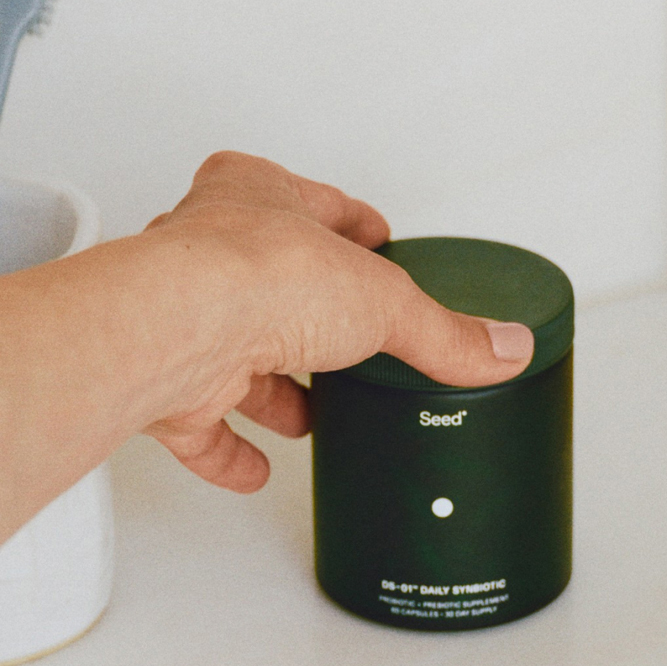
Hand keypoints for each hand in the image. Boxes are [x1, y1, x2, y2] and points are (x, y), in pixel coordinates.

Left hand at [136, 152, 533, 492]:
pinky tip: (257, 470)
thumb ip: (443, 333)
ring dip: (269, 390)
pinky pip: (199, 427)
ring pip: (231, 355)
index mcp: (257, 195)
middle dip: (305, 316)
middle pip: (266, 281)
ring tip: (306, 414)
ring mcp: (181, 319)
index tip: (374, 236)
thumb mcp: (384, 299)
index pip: (312, 202)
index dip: (348, 221)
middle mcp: (207, 252)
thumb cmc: (257, 273)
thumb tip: (502, 347)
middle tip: (340, 335)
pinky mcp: (165, 384)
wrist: (176, 330)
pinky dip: (227, 452)